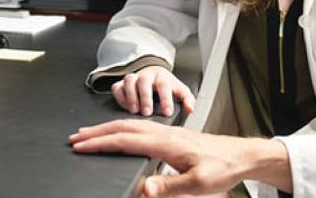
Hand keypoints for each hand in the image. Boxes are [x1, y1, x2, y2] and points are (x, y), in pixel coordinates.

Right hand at [69, 119, 290, 196]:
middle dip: (97, 132)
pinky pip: (140, 128)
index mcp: (166, 143)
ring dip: (108, 129)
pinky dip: (122, 130)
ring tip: (90, 134)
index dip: (100, 143)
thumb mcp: (199, 184)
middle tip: (75, 138)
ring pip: (131, 126)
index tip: (80, 146)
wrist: (241, 155)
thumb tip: (144, 189)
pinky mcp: (171, 136)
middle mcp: (164, 134)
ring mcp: (168, 133)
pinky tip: (120, 135)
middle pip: (123, 128)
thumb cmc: (222, 167)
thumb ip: (170, 188)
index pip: (125, 140)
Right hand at [111, 66, 195, 116]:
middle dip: (145, 97)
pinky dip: (120, 96)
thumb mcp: (179, 90)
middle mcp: (147, 75)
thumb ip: (187, 99)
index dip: (165, 98)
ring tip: (134, 110)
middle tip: (147, 113)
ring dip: (131, 96)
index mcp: (162, 76)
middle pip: (144, 81)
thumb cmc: (166, 86)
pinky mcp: (122, 83)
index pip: (164, 84)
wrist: (153, 74)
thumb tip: (190, 109)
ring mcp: (134, 78)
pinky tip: (125, 107)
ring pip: (129, 81)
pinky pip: (117, 87)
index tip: (167, 112)